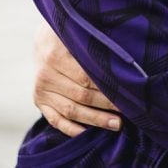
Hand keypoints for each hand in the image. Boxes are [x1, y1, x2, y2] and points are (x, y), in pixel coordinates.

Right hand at [33, 22, 121, 136]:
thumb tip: (120, 61)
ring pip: (71, 110)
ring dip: (95, 120)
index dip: (107, 87)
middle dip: (106, 105)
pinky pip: (55, 120)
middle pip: (81, 95)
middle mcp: (46, 75)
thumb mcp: (77, 34)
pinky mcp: (39, 101)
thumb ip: (93, 46)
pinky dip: (71, 129)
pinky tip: (88, 134)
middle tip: (128, 110)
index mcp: (55, 55)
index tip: (126, 92)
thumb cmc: (69, 35)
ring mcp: (41, 90)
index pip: (86, 77)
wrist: (42, 40)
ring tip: (116, 124)